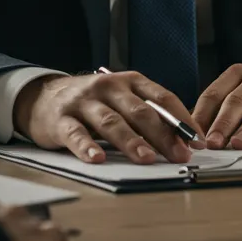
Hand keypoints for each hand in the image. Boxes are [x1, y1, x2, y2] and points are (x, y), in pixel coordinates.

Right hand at [13, 72, 204, 165]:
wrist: (42, 96)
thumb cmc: (93, 103)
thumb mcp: (122, 100)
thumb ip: (147, 115)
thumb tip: (182, 142)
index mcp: (131, 81)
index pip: (163, 98)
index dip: (183, 120)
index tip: (198, 141)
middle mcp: (109, 87)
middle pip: (141, 112)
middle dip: (164, 135)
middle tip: (180, 156)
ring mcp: (84, 102)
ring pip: (112, 122)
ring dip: (132, 142)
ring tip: (147, 159)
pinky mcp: (61, 119)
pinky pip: (76, 134)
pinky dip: (87, 147)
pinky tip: (98, 159)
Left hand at [193, 63, 241, 149]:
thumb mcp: (241, 93)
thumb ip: (220, 111)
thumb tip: (195, 137)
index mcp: (238, 74)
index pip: (215, 93)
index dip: (203, 115)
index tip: (194, 136)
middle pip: (239, 100)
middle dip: (224, 123)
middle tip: (213, 143)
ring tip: (240, 145)